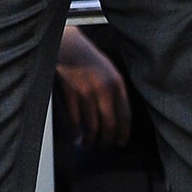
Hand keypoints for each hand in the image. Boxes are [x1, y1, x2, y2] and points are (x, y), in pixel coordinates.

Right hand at [56, 25, 130, 148]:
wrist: (66, 44)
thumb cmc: (87, 57)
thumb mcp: (108, 71)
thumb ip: (114, 91)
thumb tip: (115, 116)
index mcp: (117, 84)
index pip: (125, 115)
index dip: (123, 133)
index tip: (121, 143)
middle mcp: (104, 89)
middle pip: (109, 124)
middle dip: (106, 140)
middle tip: (103, 147)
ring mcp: (86, 92)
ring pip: (92, 125)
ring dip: (90, 139)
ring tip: (88, 144)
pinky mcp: (69, 93)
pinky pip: (75, 119)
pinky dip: (75, 131)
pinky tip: (75, 135)